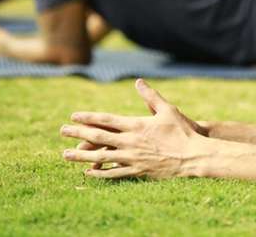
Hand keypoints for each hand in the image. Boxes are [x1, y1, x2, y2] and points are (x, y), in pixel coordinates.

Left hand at [60, 79, 206, 178]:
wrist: (193, 156)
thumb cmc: (182, 131)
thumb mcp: (167, 110)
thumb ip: (151, 96)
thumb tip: (138, 82)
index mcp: (136, 125)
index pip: (106, 120)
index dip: (88, 117)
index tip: (73, 116)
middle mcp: (130, 142)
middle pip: (98, 137)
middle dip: (77, 134)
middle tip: (61, 131)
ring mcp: (132, 158)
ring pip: (100, 158)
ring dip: (80, 156)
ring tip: (65, 154)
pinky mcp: (137, 171)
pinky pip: (113, 174)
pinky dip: (99, 173)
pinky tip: (87, 173)